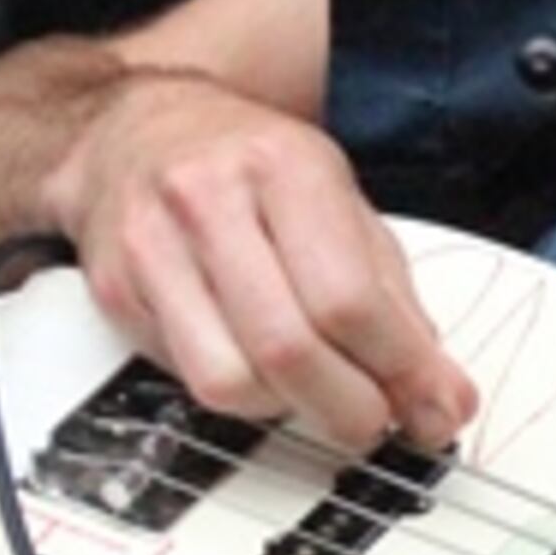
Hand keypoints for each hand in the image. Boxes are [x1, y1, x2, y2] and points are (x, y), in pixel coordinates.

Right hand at [42, 65, 477, 452]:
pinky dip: (240, 396)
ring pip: (228, 382)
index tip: (434, 410)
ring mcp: (151, 248)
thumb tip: (440, 398)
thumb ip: (396, 300)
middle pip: (286, 347)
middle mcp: (209, 201)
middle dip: (347, 408)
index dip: (399, 370)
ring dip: (288, 409)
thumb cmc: (251, 168)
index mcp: (284, 168)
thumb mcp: (342, 204)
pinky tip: (260, 371)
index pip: (347, 297)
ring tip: (316, 391)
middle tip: (376, 422)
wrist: (137, 131)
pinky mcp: (115, 293)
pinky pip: (187, 380)